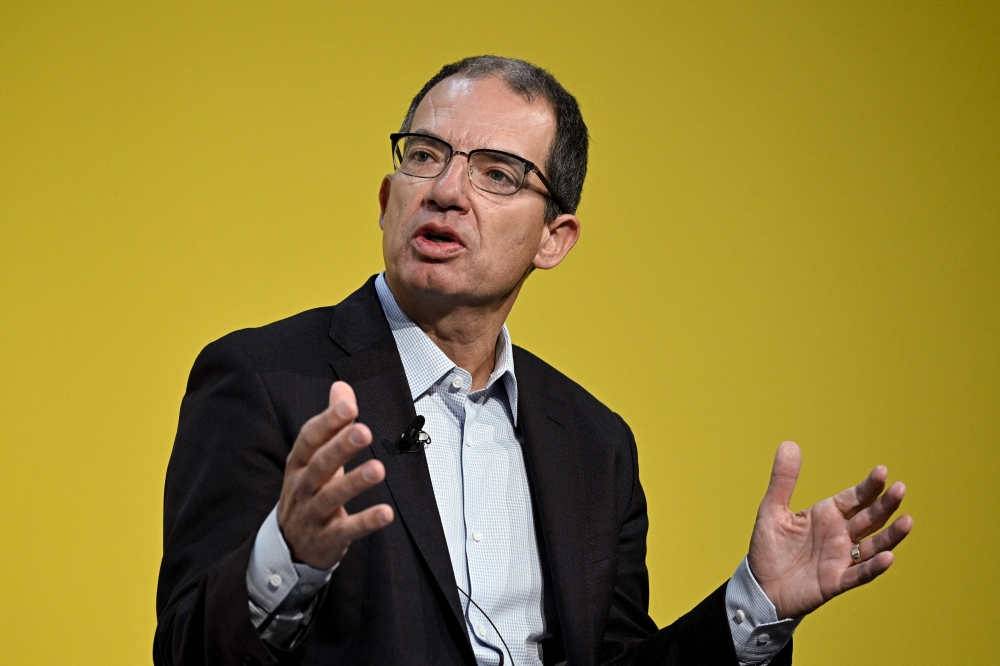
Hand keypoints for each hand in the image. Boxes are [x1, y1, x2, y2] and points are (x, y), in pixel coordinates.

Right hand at [277, 381, 394, 568]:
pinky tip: (385, 513)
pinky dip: (365, 521)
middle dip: (341, 447)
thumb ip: (332, 423)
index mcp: (299, 463)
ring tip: (378, 469)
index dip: (328, 422)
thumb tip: (342, 387)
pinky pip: (346, 530)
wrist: (289, 546)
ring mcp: (312, 514)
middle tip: (363, 431)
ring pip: (331, 497)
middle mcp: (302, 487)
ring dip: (354, 482)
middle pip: (320, 465)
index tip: (348, 407)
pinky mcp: (326, 539)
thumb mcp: (315, 457)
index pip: (309, 439)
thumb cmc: (309, 492)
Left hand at [748, 441, 912, 618]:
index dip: (869, 486)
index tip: (883, 471)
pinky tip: (888, 557)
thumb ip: (783, 480)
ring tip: (907, 521)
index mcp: (827, 514)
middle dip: (885, 504)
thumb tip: (789, 443)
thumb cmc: (769, 548)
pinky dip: (874, 567)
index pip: (855, 498)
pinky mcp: (836, 581)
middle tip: (900, 489)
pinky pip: (859, 574)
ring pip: (873, 545)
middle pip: (869, 518)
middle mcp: (840, 535)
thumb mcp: (772, 510)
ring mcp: (841, 558)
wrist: (761, 586)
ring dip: (890, 535)